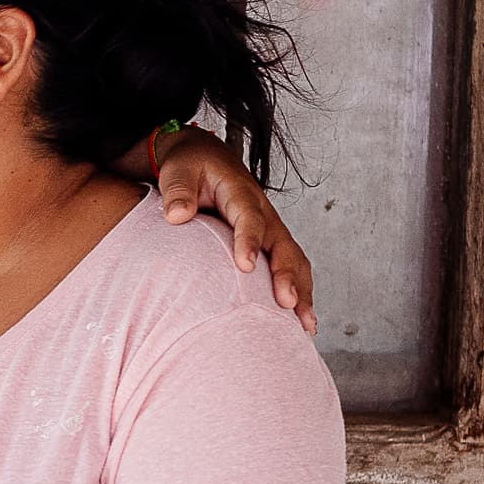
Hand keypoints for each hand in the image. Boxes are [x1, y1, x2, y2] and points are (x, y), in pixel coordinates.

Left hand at [146, 129, 316, 334]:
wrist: (206, 159)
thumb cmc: (191, 166)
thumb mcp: (178, 169)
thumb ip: (178, 191)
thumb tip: (177, 215)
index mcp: (240, 193)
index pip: (248, 217)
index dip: (249, 240)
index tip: (245, 266)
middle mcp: (263, 213)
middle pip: (282, 244)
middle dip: (287, 274)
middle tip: (287, 302)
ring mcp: (270, 230)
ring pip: (293, 260)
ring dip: (302, 291)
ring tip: (305, 324)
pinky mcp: (269, 244)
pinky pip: (290, 268)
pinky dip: (299, 294)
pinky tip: (301, 322)